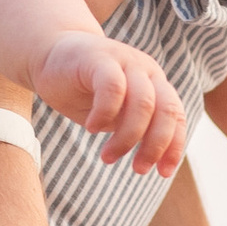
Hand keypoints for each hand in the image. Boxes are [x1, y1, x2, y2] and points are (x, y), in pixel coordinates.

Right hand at [33, 31, 188, 179]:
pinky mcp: (100, 57)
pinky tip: (91, 128)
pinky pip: (113, 88)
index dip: (174, 147)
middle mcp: (146, 70)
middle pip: (166, 111)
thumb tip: (151, 158)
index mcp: (155, 84)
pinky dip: (105, 114)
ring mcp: (125, 61)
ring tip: (108, 157)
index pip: (176, 116)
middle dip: (155, 146)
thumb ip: (134, 127)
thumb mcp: (115, 113)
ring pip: (143, 104)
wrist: (50, 51)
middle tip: (138, 169)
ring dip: (127, 138)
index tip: (163, 173)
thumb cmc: (84, 88)